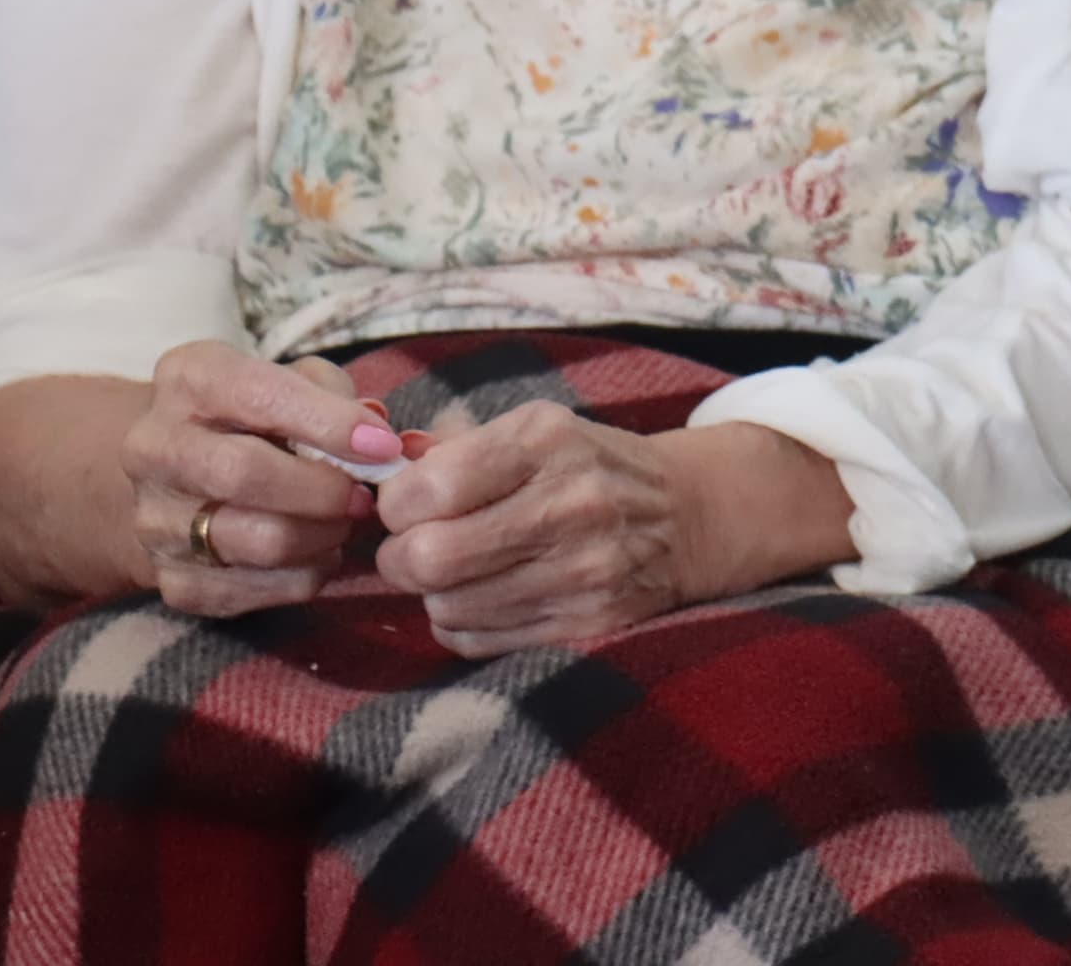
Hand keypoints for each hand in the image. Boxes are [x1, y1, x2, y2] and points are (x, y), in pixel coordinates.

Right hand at [115, 343, 389, 615]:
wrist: (175, 474)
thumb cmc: (254, 417)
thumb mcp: (289, 381)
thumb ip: (335, 398)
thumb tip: (382, 440)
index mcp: (189, 379)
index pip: (260, 396)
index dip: (330, 424)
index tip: (383, 447)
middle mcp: (155, 447)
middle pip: (244, 474)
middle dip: (323, 489)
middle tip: (364, 496)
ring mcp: (154, 519)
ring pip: (255, 541)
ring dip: (322, 536)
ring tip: (344, 521)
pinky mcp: (171, 579)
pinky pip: (253, 590)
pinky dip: (303, 574)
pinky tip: (317, 551)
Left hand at [376, 410, 851, 657]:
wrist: (689, 515)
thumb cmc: (589, 466)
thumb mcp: (535, 430)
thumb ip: (454, 447)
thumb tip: (382, 473)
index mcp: (549, 440)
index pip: (425, 489)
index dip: (396, 504)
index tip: (408, 504)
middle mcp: (572, 504)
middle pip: (430, 558)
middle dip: (401, 557)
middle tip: (413, 547)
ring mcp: (585, 571)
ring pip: (448, 606)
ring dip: (436, 593)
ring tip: (461, 569)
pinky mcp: (588, 623)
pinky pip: (478, 640)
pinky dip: (464, 622)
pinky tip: (489, 594)